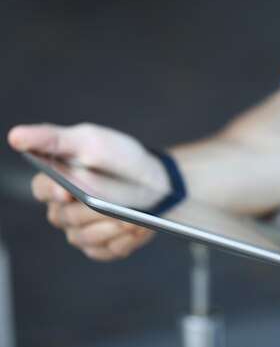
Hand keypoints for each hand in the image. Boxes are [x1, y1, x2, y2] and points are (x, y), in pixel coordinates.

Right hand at [8, 123, 167, 261]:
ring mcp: (80, 230)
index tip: (68, 191)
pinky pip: (105, 251)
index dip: (53, 191)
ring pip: (85, 237)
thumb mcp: (89, 140)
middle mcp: (63, 209)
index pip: (41, 189)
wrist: (156, 179)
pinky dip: (124, 240)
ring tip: (133, 217)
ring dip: (112, 226)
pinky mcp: (100, 247)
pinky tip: (138, 228)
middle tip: (117, 204)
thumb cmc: (120, 157)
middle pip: (66, 217)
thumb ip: (53, 139)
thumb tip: (16, 136)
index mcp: (55, 181)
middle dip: (94, 210)